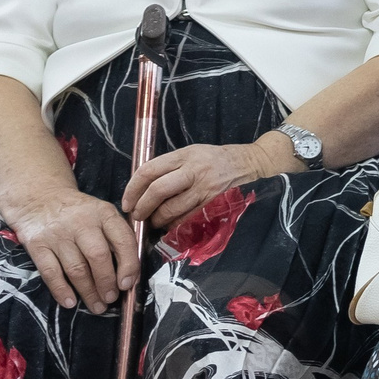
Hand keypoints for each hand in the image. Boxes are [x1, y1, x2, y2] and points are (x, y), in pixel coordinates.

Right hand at [7, 189, 139, 310]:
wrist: (39, 200)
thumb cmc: (79, 213)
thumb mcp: (102, 214)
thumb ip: (117, 236)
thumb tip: (130, 274)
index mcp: (104, 214)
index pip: (123, 240)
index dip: (128, 265)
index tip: (128, 284)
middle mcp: (82, 223)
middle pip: (98, 257)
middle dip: (107, 282)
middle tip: (111, 299)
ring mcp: (58, 234)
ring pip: (76, 268)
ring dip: (88, 291)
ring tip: (97, 306)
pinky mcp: (37, 245)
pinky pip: (51, 272)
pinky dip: (61, 290)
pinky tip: (70, 302)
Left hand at [123, 139, 282, 229]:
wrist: (251, 164)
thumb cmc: (217, 159)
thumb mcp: (192, 153)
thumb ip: (169, 166)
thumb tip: (141, 188)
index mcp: (185, 155)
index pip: (149, 170)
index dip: (132, 188)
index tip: (126, 202)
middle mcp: (195, 170)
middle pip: (157, 191)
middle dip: (142, 207)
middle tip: (137, 215)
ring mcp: (206, 188)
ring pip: (171, 209)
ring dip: (157, 219)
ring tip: (154, 221)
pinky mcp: (214, 204)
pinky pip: (187, 219)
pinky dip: (174, 225)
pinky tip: (171, 225)